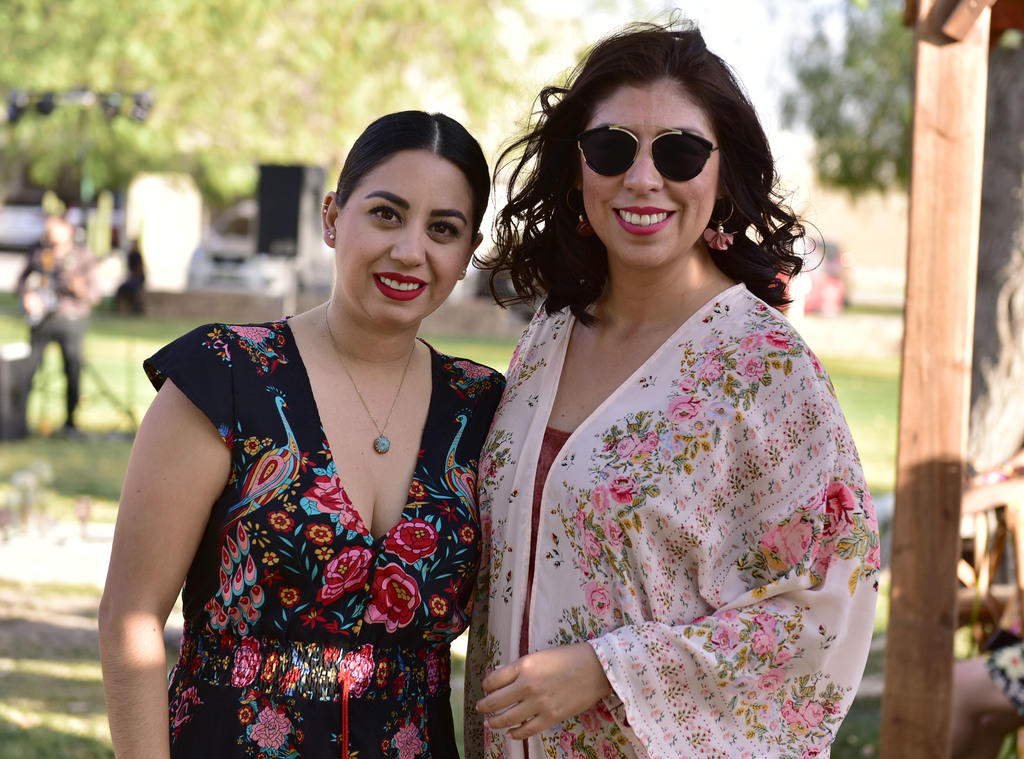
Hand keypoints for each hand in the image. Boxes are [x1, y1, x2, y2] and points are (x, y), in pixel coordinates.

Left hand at [476, 642, 611, 739]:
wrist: (596, 668)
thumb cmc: (569, 657)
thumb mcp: (540, 656)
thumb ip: (519, 667)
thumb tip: (499, 675)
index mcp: (524, 666)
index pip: (493, 680)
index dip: (486, 685)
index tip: (486, 688)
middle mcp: (528, 685)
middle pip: (495, 701)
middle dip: (484, 706)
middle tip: (480, 708)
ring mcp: (539, 703)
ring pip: (507, 718)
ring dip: (494, 722)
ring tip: (489, 723)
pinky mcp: (551, 717)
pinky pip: (527, 730)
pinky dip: (515, 733)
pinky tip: (510, 733)